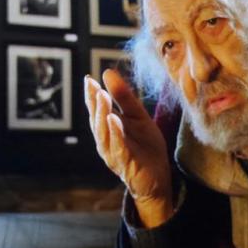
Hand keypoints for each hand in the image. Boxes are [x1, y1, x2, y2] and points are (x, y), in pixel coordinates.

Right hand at [84, 69, 173, 227]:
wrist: (159, 176)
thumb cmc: (145, 145)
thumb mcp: (138, 116)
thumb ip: (124, 97)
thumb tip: (107, 72)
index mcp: (107, 128)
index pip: (96, 109)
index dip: (91, 95)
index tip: (89, 79)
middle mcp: (105, 141)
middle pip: (97, 120)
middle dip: (95, 103)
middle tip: (94, 86)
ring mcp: (113, 153)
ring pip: (104, 133)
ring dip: (102, 115)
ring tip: (102, 97)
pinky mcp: (126, 164)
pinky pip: (118, 147)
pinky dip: (115, 134)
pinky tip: (114, 120)